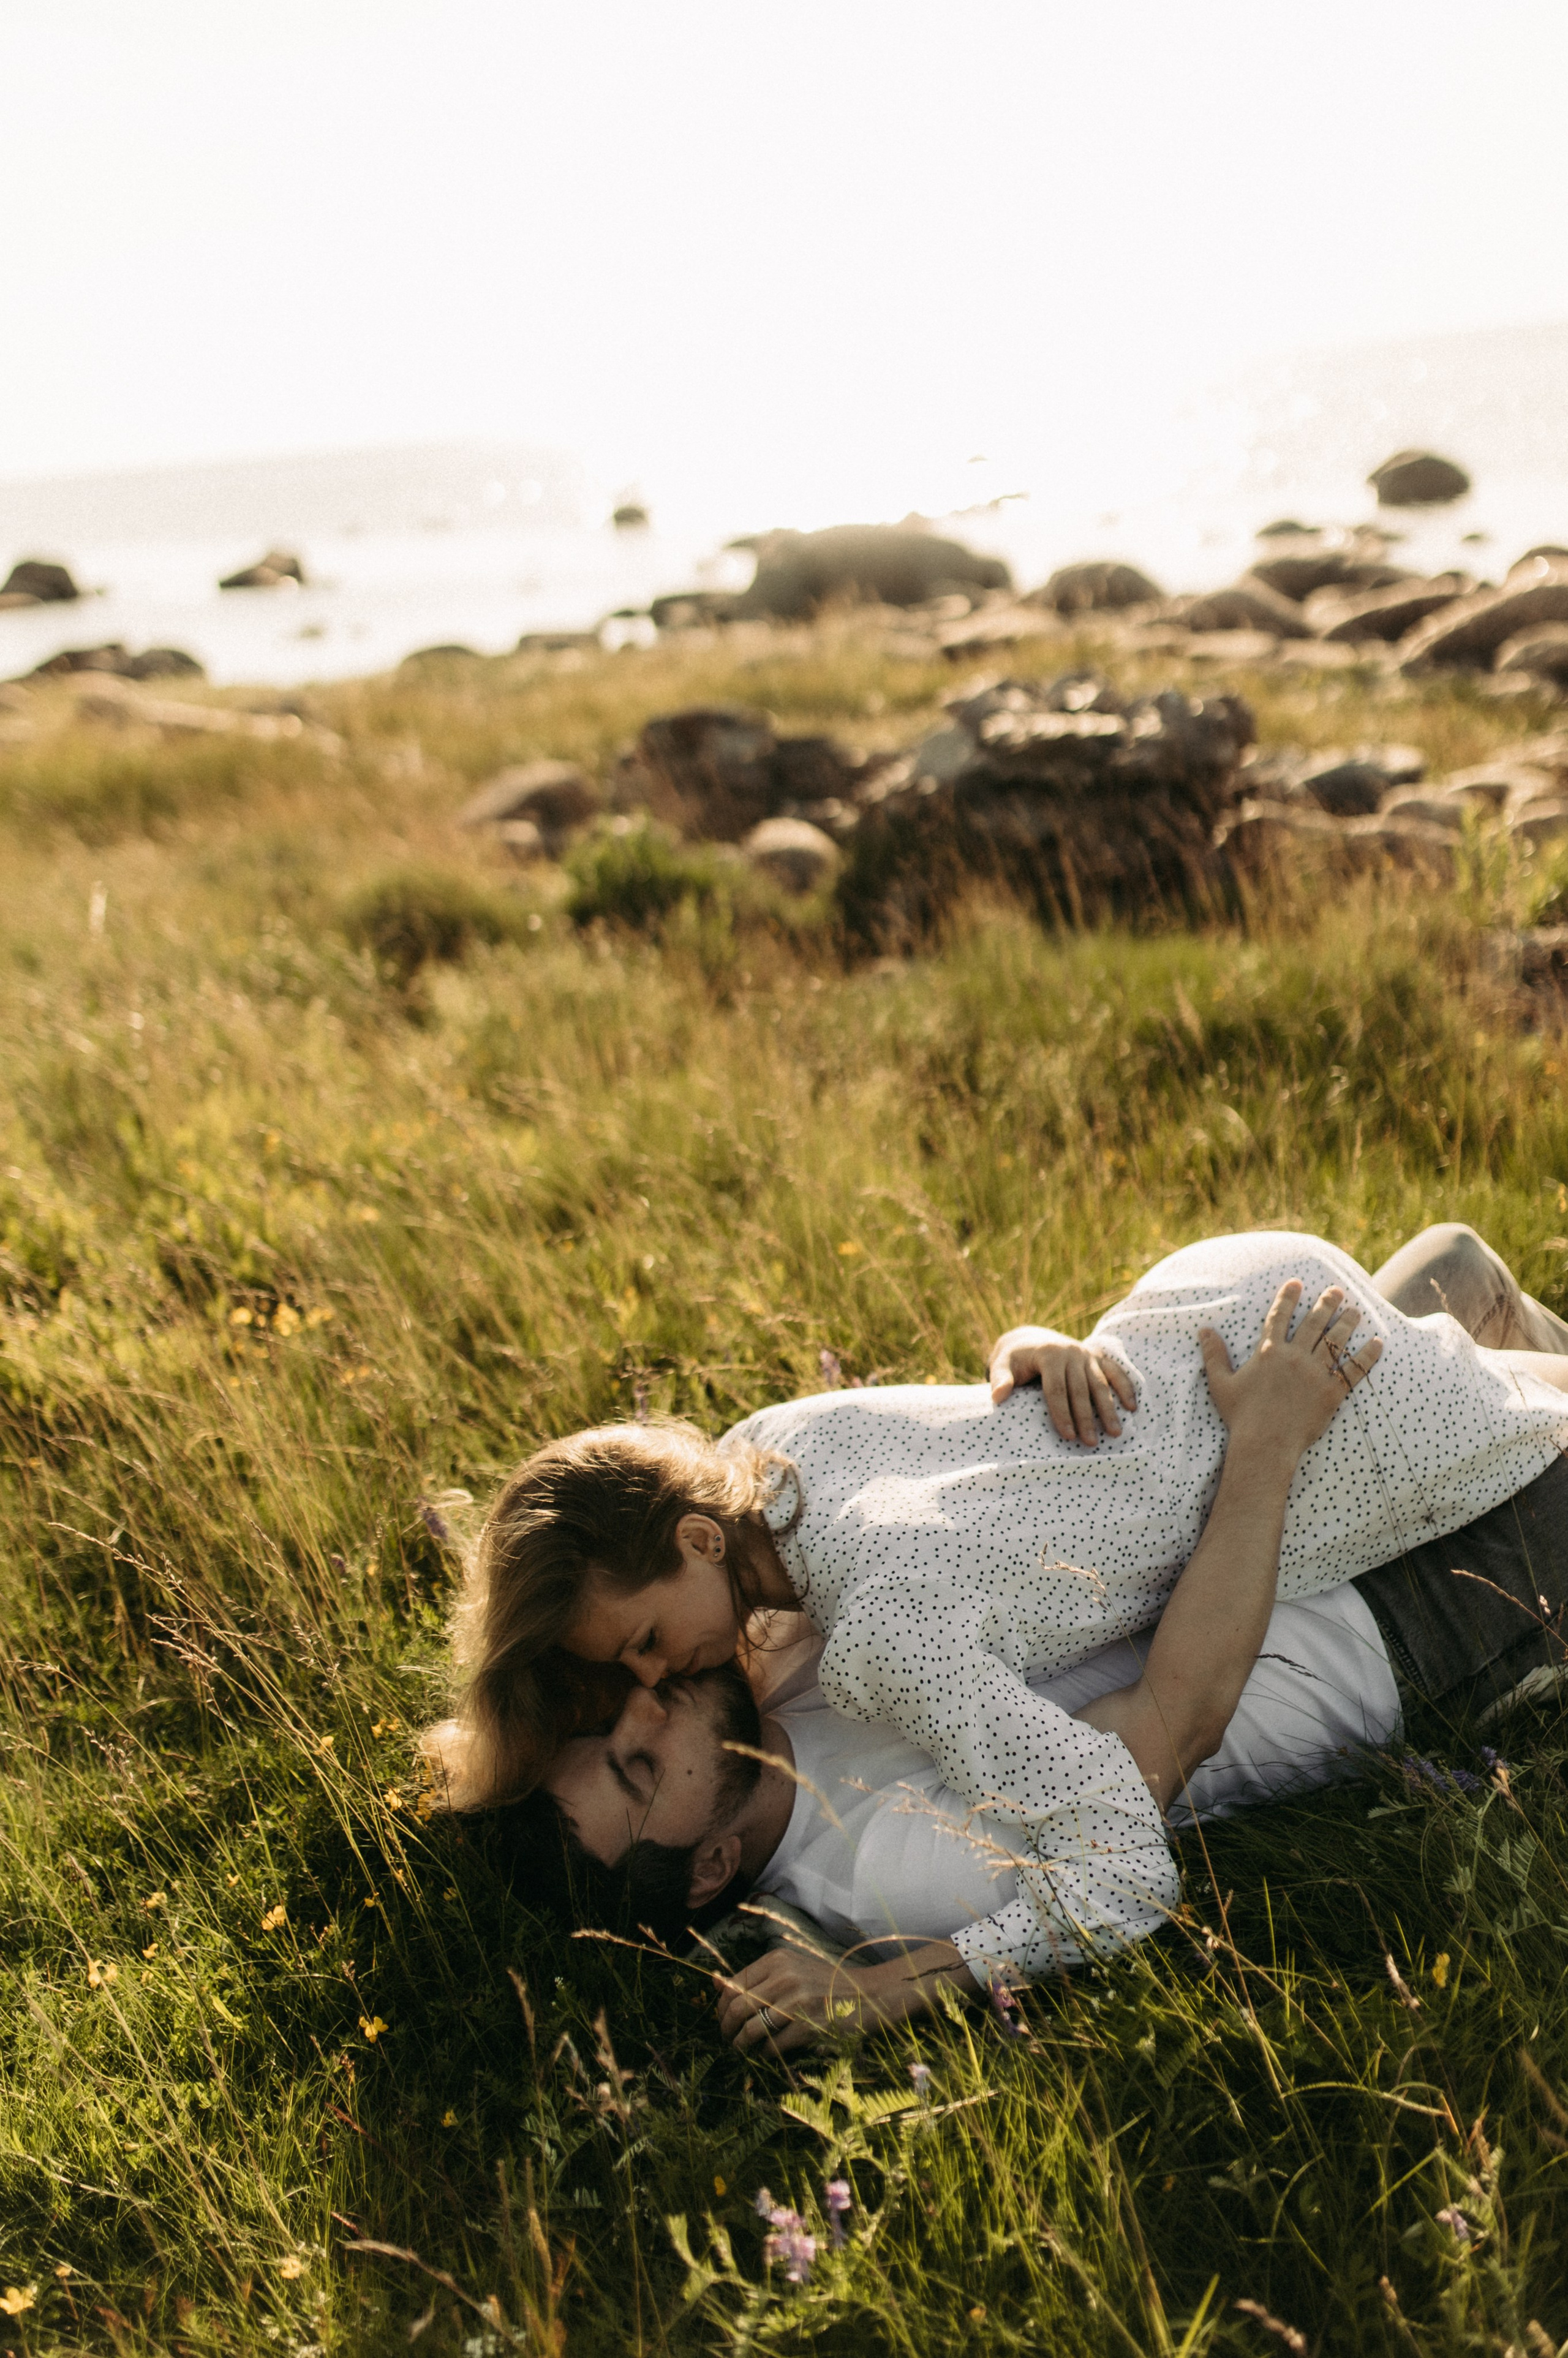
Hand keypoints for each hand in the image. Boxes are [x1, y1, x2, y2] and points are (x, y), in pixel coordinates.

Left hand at [713, 1944, 878, 2053]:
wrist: (869, 1994)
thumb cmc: (827, 1983)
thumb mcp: (792, 1969)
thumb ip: (756, 1977)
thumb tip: (715, 1984)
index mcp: (777, 1960)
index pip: (733, 1985)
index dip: (722, 2006)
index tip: (723, 2018)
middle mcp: (784, 1977)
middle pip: (737, 2007)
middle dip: (726, 2028)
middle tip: (727, 2039)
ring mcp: (795, 2002)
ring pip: (750, 2029)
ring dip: (741, 2044)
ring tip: (741, 2049)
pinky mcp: (807, 2027)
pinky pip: (772, 2046)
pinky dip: (764, 2054)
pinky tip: (767, 2054)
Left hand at [988, 1324, 1137, 1444]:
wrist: (1030, 1339)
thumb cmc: (1014, 1359)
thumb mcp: (1002, 1364)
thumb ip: (1000, 1379)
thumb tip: (998, 1397)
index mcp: (1049, 1355)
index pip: (1056, 1389)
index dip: (1061, 1413)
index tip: (1068, 1436)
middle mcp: (1071, 1352)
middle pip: (1081, 1390)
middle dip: (1086, 1418)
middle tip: (1091, 1442)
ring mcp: (1086, 1354)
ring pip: (1100, 1384)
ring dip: (1108, 1409)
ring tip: (1115, 1433)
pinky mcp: (1097, 1357)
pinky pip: (1115, 1372)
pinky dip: (1125, 1388)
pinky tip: (1132, 1408)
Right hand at [1198, 1281, 1381, 1458]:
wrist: (1264, 1444)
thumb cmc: (1241, 1416)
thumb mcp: (1221, 1383)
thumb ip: (1214, 1354)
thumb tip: (1204, 1330)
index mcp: (1268, 1352)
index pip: (1279, 1316)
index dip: (1288, 1298)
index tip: (1297, 1283)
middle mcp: (1294, 1357)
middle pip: (1314, 1323)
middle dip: (1327, 1303)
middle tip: (1337, 1291)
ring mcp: (1315, 1373)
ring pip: (1336, 1341)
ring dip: (1348, 1323)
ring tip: (1356, 1311)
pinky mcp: (1332, 1392)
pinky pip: (1353, 1370)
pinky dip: (1367, 1356)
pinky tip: (1378, 1343)